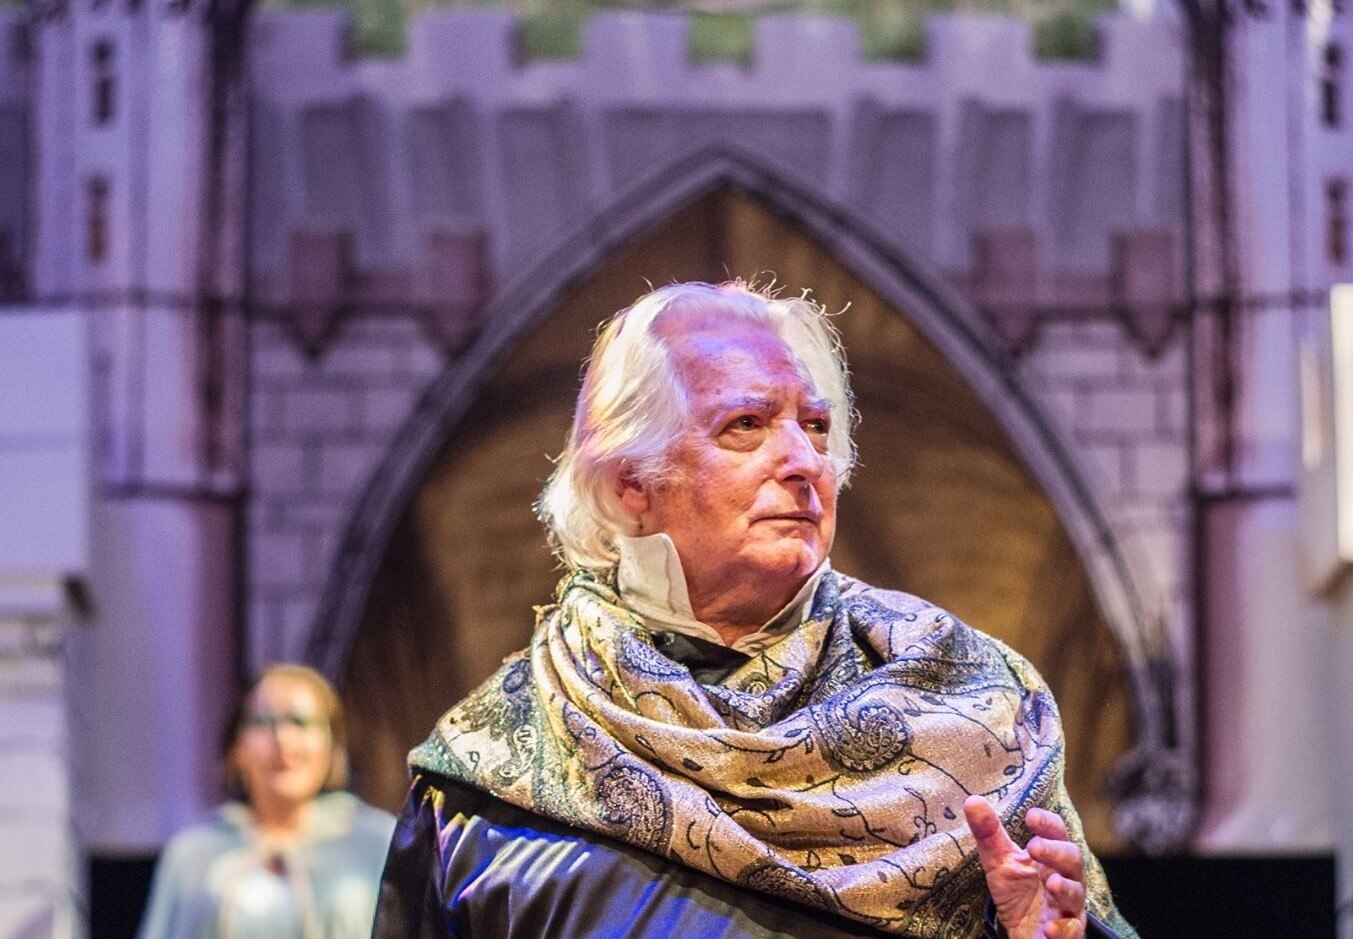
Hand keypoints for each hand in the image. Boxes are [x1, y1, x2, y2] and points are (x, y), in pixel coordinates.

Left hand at [963, 795, 1087, 938]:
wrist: (1022, 931)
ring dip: (1066, 888)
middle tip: (1035, 847)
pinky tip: (1050, 927)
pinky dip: (1063, 929)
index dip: (1048, 824)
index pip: (1057, 833)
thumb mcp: (999, 862)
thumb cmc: (1016, 892)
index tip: (1031, 816)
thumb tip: (973, 800)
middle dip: (1056, 852)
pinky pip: (1072, 930)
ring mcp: (1068, 905)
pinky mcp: (1068, 932)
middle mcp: (1065, 877)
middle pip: (1072, 859)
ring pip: (1077, 894)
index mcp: (1050, 856)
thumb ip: (988, 834)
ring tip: (1051, 884)